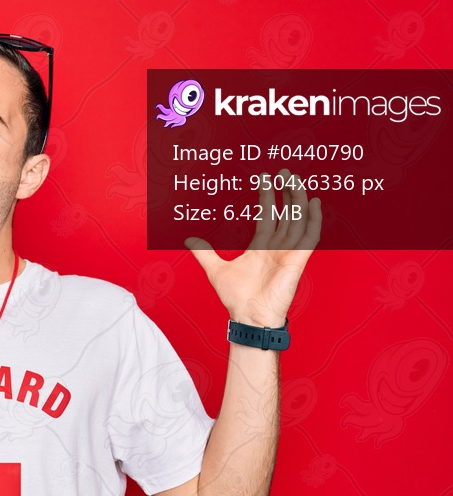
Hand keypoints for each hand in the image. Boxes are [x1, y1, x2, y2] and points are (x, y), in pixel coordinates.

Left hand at [185, 169, 320, 326]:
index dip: (267, 196)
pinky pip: (309, 237)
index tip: (266, 178)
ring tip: (296, 180)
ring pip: (297, 220)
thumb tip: (188, 239)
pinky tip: (313, 203)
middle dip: (286, 192)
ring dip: (298, 200)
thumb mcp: (215, 270)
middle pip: (285, 213)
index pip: (267, 215)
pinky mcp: (297, 260)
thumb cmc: (236, 298)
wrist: (248, 316)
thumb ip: (204, 252)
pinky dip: (313, 220)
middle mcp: (277, 247)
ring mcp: (288, 252)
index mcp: (260, 247)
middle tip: (285, 172)